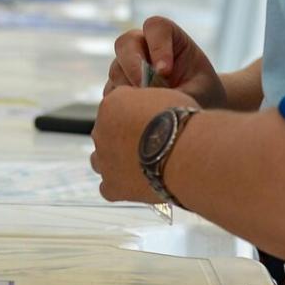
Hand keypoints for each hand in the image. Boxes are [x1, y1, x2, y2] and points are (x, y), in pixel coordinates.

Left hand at [90, 85, 198, 203]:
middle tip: (146, 144)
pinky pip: (108, 187)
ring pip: (100, 160)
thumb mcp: (165, 97)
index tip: (146, 120)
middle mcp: (101, 131)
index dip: (132, 113)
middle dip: (121, 138)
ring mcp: (105, 160)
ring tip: (140, 165)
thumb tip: (155, 111)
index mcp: (112, 103)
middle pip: (105, 133)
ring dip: (115, 162)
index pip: (114, 104)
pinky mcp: (112, 186)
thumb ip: (149, 104)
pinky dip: (119, 186)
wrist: (185, 154)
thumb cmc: (181, 124)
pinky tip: (137, 184)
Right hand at [105, 16, 225, 108]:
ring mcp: (127, 66)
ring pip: (116, 69)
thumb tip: (155, 103)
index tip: (166, 71)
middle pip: (126, 42)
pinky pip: (111, 93)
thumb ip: (179, 93)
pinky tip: (137, 118)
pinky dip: (121, 105)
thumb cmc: (203, 97)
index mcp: (170, 38)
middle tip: (144, 88)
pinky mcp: (118, 88)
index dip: (158, 45)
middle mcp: (144, 47)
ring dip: (128, 88)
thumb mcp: (199, 94)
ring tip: (147, 109)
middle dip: (133, 65)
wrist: (196, 114)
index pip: (156, 27)